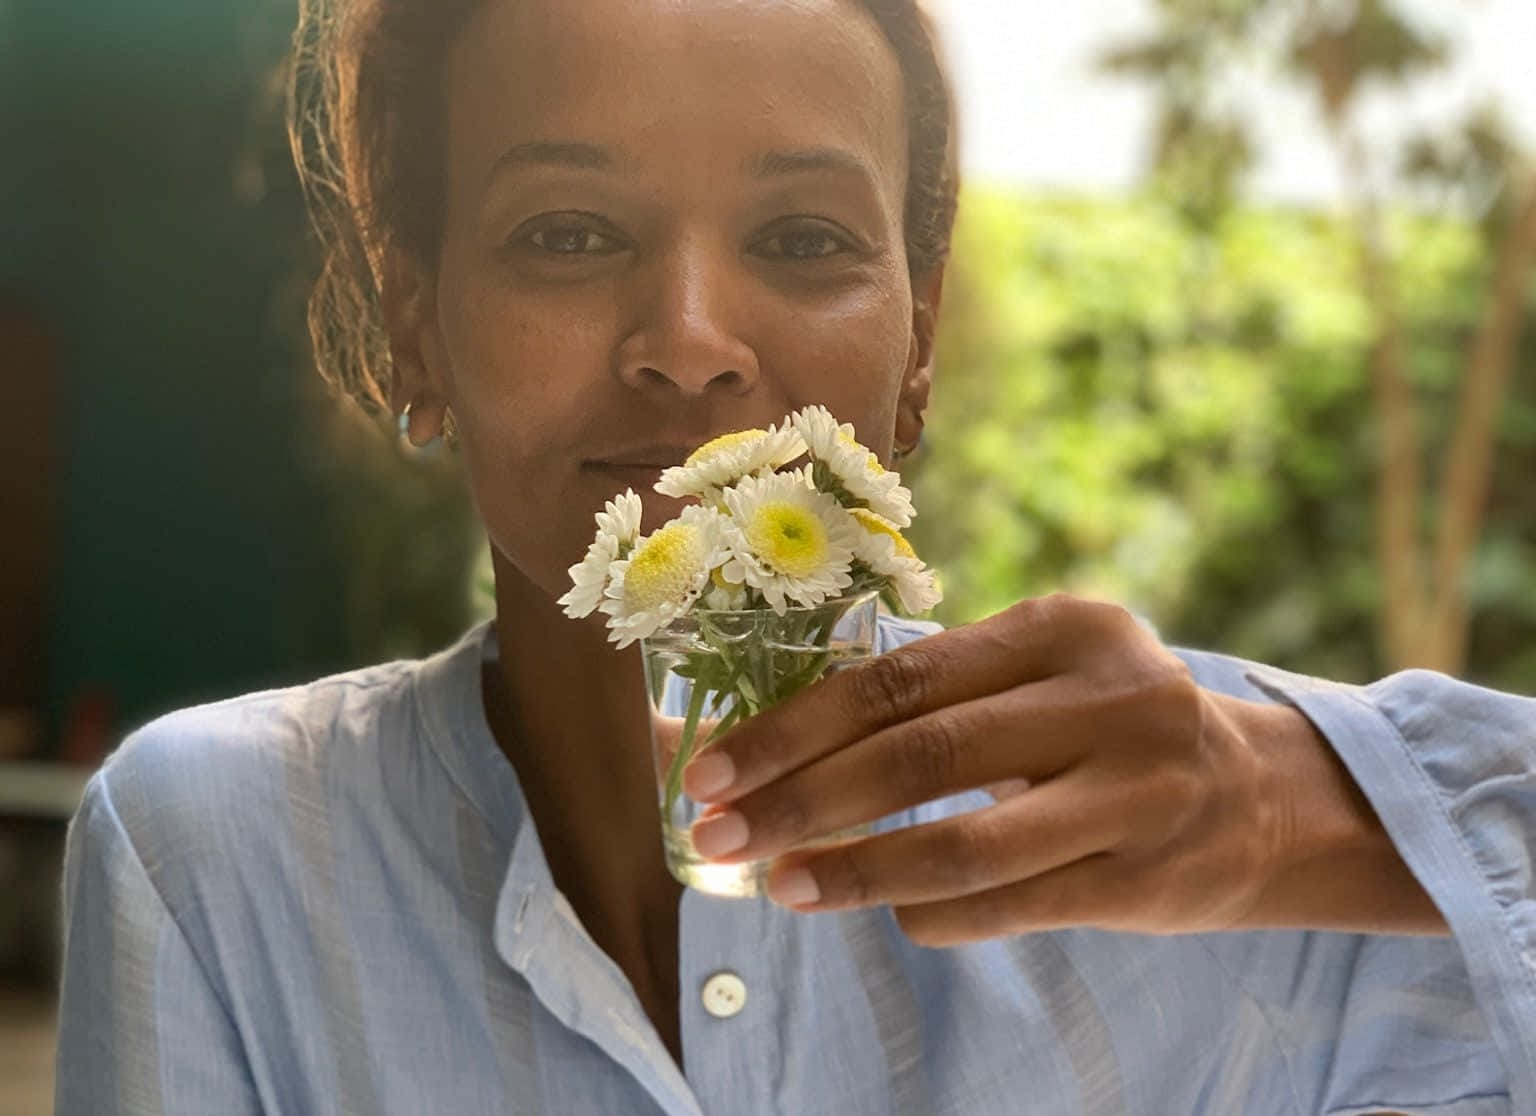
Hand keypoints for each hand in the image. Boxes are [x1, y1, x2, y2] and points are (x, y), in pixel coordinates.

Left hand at [682, 594, 1433, 945]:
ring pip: (962, 844)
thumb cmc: (1107, 728)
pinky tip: (884, 911)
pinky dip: (927, 914)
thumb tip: (762, 740)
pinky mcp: (1146, 878)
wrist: (1261, 797)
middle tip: (717, 835)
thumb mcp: (1039, 677)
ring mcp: (1135, 791)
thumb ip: (926, 696)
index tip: (709, 769)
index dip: (791, 727)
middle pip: (920, 754)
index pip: (899, 678)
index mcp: (1063, 627)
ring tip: (779, 885)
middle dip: (799, 799)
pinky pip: (1006, 906)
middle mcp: (1108, 698)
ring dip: (852, 871)